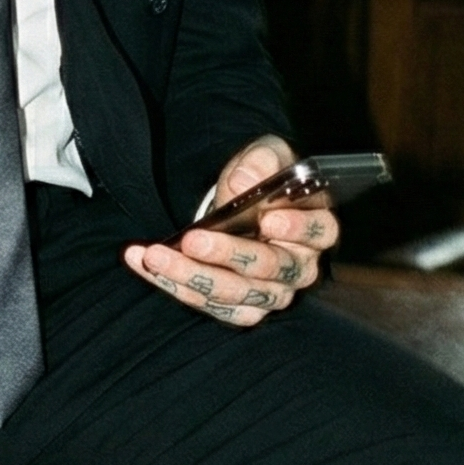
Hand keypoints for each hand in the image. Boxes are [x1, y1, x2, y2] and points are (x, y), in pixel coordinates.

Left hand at [121, 135, 338, 327]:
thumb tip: (243, 183)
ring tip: (155, 255)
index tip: (268, 221)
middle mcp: (299, 265)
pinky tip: (143, 262)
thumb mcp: (264, 157)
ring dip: (193, 277)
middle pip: (271, 268)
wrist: (241, 204)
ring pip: (237, 294)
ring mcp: (272, 292)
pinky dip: (174, 286)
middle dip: (229, 255)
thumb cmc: (261, 180)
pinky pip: (212, 305)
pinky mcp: (242, 307)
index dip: (297, 229)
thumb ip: (260, 163)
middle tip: (193, 239)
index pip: (320, 230)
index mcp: (316, 225)